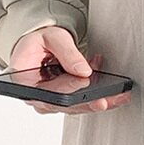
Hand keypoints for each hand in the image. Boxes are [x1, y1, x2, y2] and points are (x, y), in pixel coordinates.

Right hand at [10, 27, 131, 115]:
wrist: (37, 45)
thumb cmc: (39, 41)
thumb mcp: (52, 38)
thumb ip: (67, 53)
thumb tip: (83, 70)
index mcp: (25, 81)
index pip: (47, 92)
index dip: (67, 89)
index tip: (84, 83)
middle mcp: (36, 96)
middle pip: (64, 104)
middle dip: (88, 101)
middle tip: (106, 99)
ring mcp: (50, 101)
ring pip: (75, 106)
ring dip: (98, 100)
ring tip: (118, 95)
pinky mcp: (63, 100)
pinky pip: (81, 102)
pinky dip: (97, 95)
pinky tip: (113, 90)